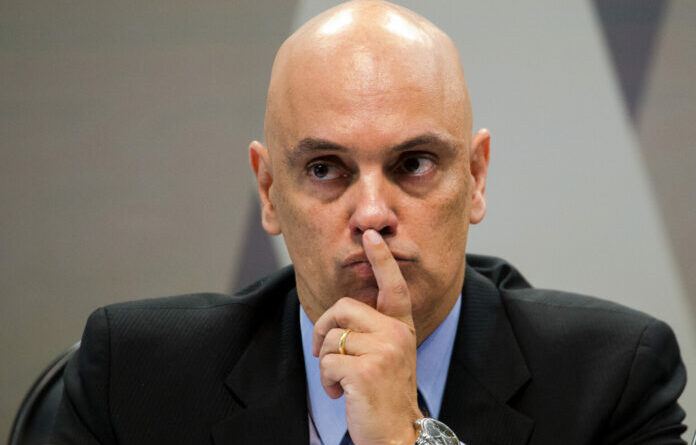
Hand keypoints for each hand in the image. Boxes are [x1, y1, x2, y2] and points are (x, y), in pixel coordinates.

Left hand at [313, 229, 421, 444]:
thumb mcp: (386, 357)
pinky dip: (326, 381)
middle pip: (343, 309)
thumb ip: (372, 332)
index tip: (371, 235)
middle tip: (325, 353)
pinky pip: (327, 362)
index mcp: (401, 328)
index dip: (381, 259)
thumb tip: (337, 316)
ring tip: (341, 382)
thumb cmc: (385, 395)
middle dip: (323, 329)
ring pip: (331, 338)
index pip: (393, 286)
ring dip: (326, 363)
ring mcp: (383, 351)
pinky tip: (342, 394)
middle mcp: (396, 334)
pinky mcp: (366, 370)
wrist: (396, 434)